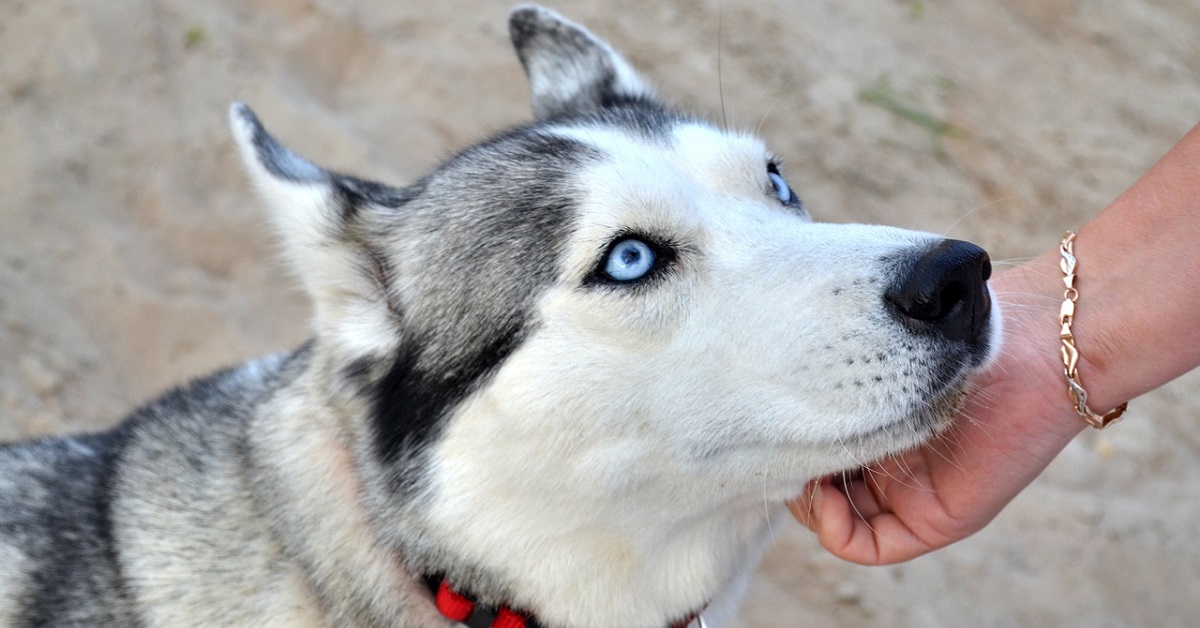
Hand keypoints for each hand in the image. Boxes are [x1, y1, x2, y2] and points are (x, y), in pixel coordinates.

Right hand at [790, 256, 1083, 563]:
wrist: (1039, 343)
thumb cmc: (965, 325)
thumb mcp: (888, 343)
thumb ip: (843, 363)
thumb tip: (774, 374)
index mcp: (880, 421)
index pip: (818, 449)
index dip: (792, 443)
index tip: (772, 418)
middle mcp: (892, 463)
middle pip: (822, 488)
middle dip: (795, 474)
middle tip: (780, 447)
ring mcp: (911, 493)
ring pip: (838, 520)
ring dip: (809, 503)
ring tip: (802, 468)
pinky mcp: (934, 518)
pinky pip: (868, 546)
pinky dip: (836, 530)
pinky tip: (827, 496)